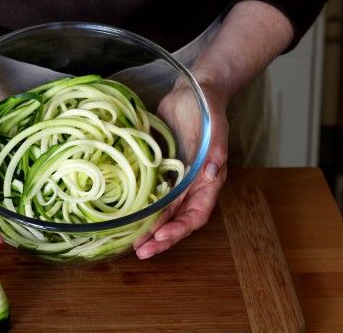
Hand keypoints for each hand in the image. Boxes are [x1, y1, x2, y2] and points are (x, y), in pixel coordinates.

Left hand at [134, 80, 228, 258]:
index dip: (179, 229)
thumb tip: (213, 172)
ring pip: (163, 211)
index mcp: (209, 180)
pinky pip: (152, 193)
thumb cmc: (207, 108)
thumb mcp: (214, 126)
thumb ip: (216, 149)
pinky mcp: (162, 169)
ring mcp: (177, 178)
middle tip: (140, 252)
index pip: (196, 214)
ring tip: (132, 243)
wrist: (192, 91)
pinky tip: (126, 215)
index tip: (161, 238)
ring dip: (149, 228)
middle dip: (160, 238)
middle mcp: (193, 185)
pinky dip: (142, 207)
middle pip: (177, 219)